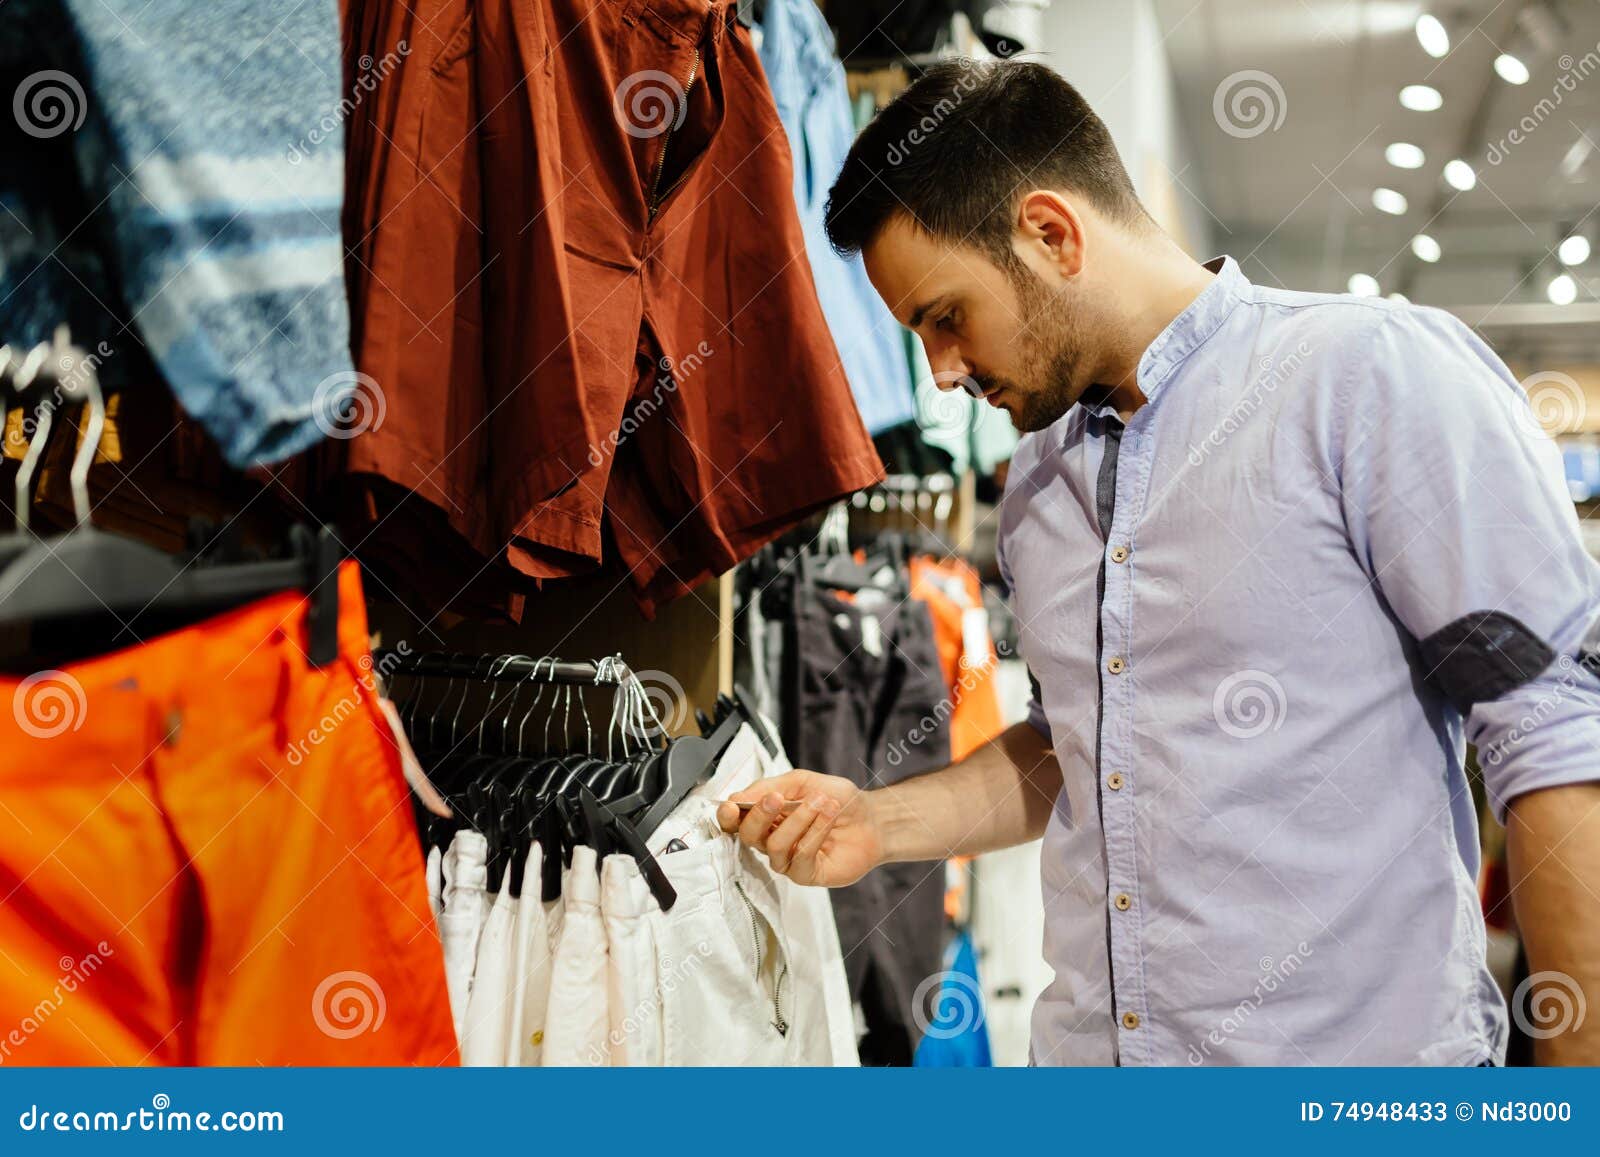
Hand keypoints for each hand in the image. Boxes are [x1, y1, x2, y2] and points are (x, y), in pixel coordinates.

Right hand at [716, 770, 880, 886]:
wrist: (871, 818)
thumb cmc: (836, 799)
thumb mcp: (802, 781)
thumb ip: (769, 787)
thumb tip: (738, 797)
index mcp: (765, 817)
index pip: (735, 821)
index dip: (728, 815)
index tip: (733, 805)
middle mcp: (771, 840)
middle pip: (749, 835)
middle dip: (760, 815)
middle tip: (778, 798)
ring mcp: (788, 860)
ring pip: (775, 845)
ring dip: (798, 819)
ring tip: (821, 802)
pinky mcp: (806, 874)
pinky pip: (800, 857)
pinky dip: (815, 832)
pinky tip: (828, 816)